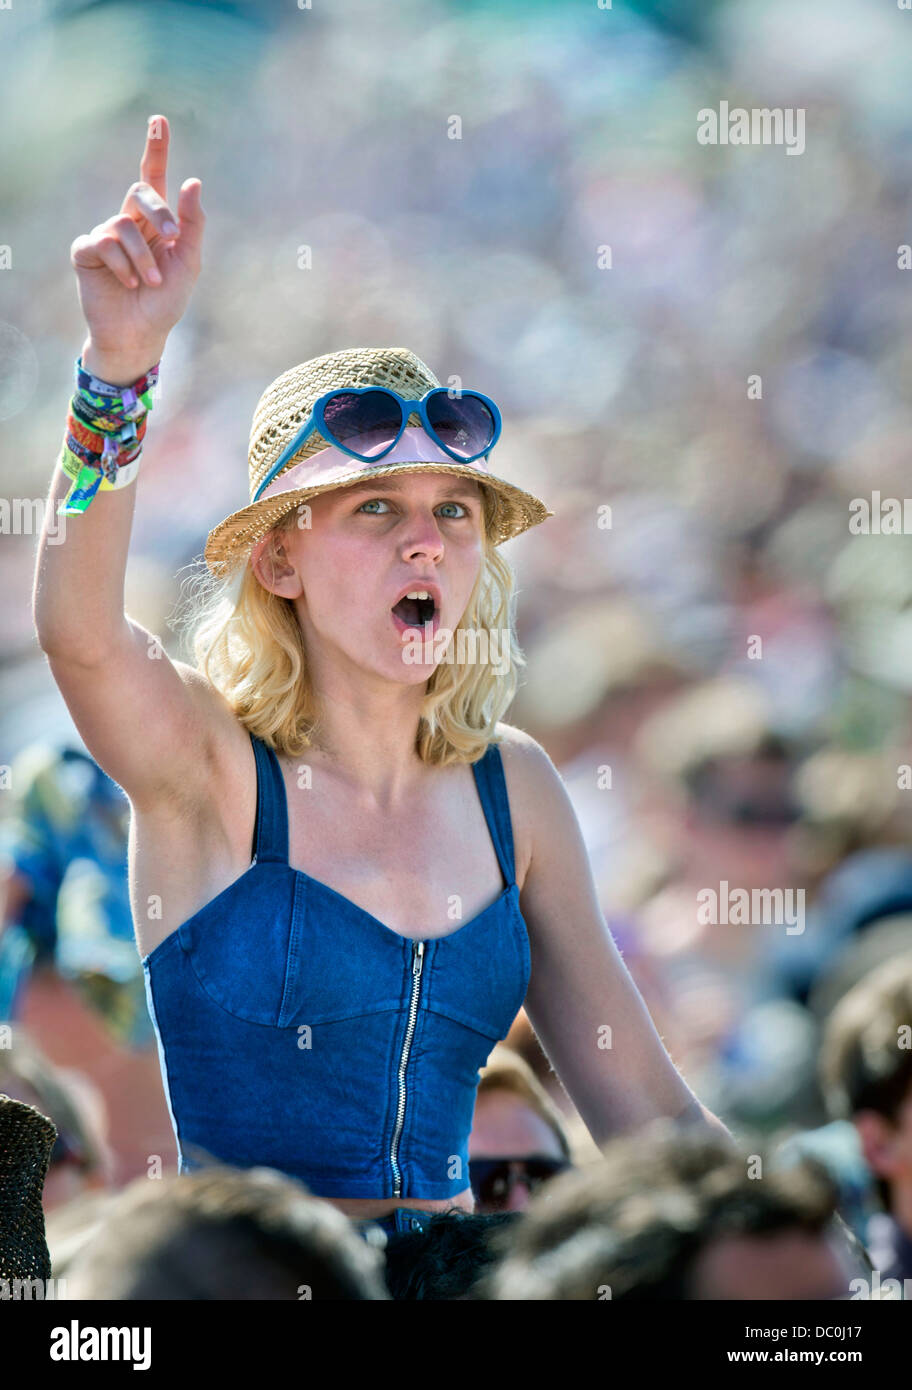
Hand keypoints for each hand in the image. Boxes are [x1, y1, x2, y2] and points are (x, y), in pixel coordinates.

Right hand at [70, 114, 203, 368]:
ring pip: (123, 224)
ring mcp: (105, 235)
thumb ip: (192, 224)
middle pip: (140, 191)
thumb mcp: (188, 263)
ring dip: (143, 256)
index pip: (154, 178)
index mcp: (155, 222)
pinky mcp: (87, 251)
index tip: (159, 120)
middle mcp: (129, 222)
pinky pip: (103, 243)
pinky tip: (128, 283)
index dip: (155, 148)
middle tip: (172, 238)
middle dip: (159, 212)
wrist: (140, 335)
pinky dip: (121, 265)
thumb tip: (193, 181)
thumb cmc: (165, 302)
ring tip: (149, 283)